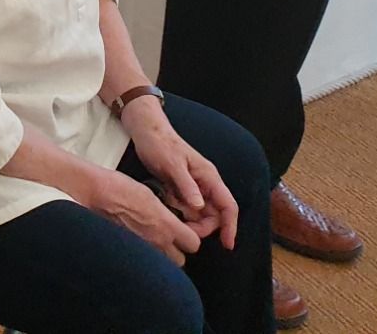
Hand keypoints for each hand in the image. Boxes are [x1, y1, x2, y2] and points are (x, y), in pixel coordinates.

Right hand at [83, 167, 200, 266]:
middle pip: (180, 260)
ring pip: (163, 263)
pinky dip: (145, 254)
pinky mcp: (129, 250)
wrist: (97, 192)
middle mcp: (157, 240)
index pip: (194, 244)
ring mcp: (143, 248)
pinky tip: (139, 240)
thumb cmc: (121, 187)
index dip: (191, 238)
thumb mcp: (151, 194)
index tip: (185, 231)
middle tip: (170, 238)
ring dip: (162, 255)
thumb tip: (173, 220)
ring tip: (154, 240)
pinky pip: (145, 259)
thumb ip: (166, 213)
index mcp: (166, 225)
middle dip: (177, 251)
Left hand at [121, 98, 238, 248]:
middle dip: (205, 227)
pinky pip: (187, 208)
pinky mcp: (181, 189)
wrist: (145, 131)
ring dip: (193, 223)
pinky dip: (182, 215)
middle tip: (187, 233)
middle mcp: (205, 183)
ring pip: (201, 213)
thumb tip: (200, 207)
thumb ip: (187, 186)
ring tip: (176, 224)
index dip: (231, 226)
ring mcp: (193, 187)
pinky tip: (170, 214)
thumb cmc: (160, 144)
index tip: (227, 245)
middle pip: (215, 214)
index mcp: (208, 176)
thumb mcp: (172, 165)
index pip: (228, 205)